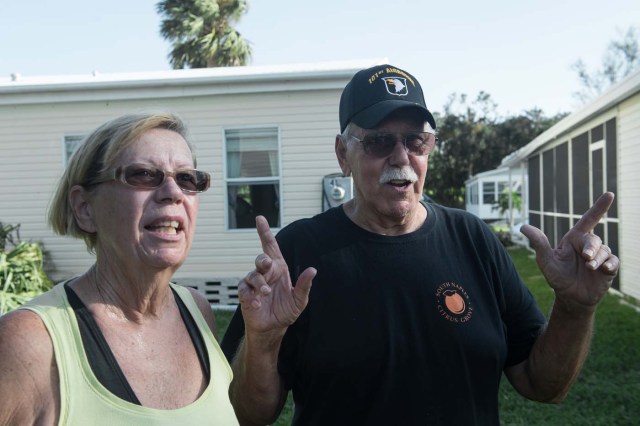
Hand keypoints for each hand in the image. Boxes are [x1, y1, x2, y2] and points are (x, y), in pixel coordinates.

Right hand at [238, 216, 315, 335]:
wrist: (273, 328)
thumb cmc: (286, 311)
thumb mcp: (299, 300)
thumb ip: (304, 285)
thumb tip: (313, 270)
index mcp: (279, 269)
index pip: (271, 247)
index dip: (265, 232)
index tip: (260, 219)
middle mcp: (265, 273)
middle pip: (261, 259)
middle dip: (263, 260)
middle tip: (267, 265)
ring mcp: (254, 283)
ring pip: (252, 275)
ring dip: (259, 283)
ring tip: (265, 294)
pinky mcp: (245, 294)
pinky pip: (244, 289)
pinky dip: (251, 295)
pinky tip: (257, 303)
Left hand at [520, 192, 619, 308]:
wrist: (570, 297)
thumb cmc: (556, 277)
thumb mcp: (546, 261)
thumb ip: (538, 243)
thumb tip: (523, 226)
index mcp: (574, 239)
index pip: (588, 220)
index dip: (599, 207)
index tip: (610, 194)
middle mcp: (588, 245)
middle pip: (594, 239)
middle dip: (591, 248)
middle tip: (586, 258)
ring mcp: (600, 257)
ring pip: (604, 251)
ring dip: (598, 260)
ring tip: (589, 268)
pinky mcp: (608, 268)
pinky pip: (614, 261)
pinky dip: (610, 264)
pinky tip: (604, 270)